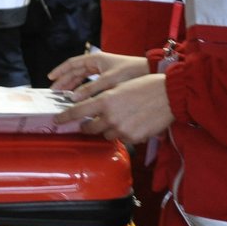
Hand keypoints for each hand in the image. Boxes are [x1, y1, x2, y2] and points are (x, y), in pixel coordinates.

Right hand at [49, 51, 149, 100]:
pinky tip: (80, 98)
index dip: (60, 71)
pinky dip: (83, 89)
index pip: (72, 63)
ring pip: (82, 78)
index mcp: (96, 59)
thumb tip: (74, 98)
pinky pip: (90, 82)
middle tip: (55, 92)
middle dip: (64, 81)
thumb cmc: (132, 71)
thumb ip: (91, 89)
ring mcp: (103, 70)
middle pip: (75, 71)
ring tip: (64, 96)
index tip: (50, 78)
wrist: (150, 72)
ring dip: (72, 86)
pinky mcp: (109, 78)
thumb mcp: (110, 80)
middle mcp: (97, 63)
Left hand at [55, 74, 173, 142]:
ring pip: (106, 135)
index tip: (57, 120)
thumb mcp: (119, 87)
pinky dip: (125, 134)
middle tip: (90, 122)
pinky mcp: (134, 138)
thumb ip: (104, 100)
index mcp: (105, 101)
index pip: (77, 112)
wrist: (169, 94)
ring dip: (109, 129)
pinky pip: (123, 139)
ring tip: (122, 118)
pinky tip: (134, 123)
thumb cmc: (145, 86)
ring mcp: (122, 129)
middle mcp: (110, 117)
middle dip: (89, 126)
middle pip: (89, 128)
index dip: (65, 117)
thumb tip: (91, 110)